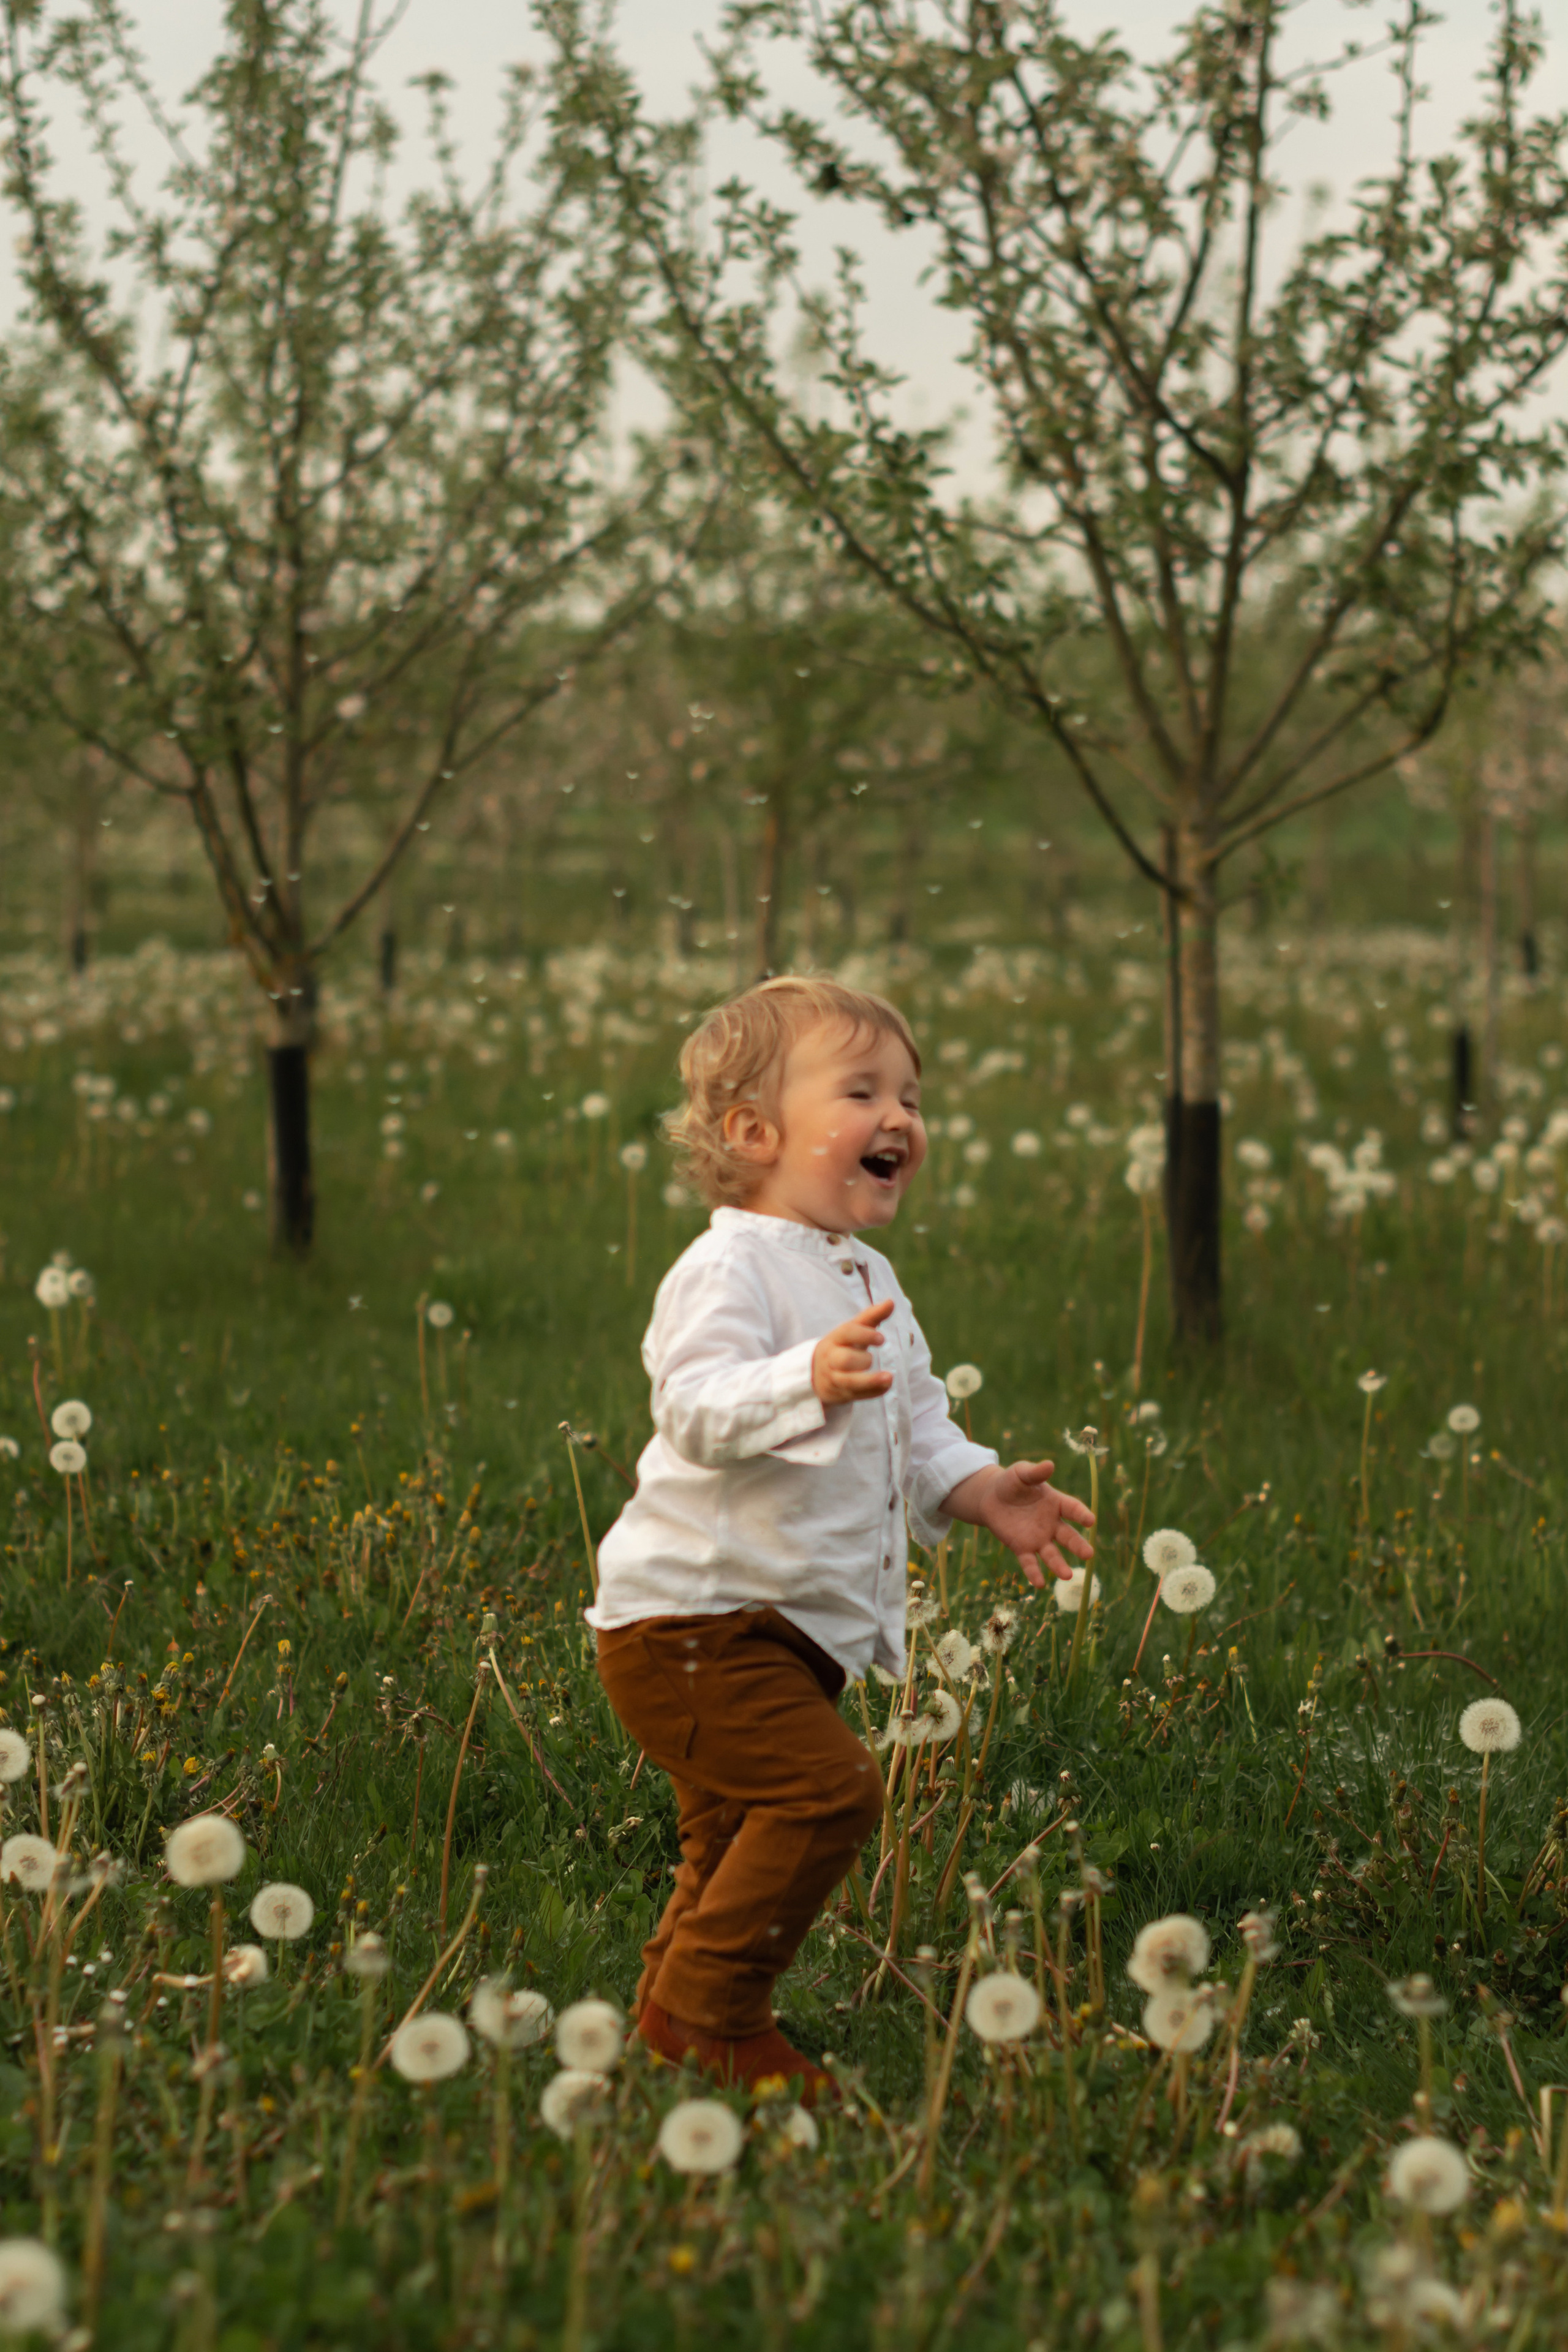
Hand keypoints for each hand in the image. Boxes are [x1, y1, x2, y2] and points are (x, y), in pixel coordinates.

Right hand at [812, 1297, 895, 1405]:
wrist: (813, 1371)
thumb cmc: (841, 1346)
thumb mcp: (852, 1330)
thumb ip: (872, 1316)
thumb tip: (891, 1302)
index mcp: (835, 1339)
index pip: (847, 1333)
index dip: (864, 1335)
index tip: (882, 1339)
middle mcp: (831, 1359)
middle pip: (845, 1359)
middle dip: (862, 1360)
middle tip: (871, 1358)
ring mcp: (833, 1378)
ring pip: (849, 1381)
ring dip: (870, 1380)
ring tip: (889, 1377)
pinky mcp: (838, 1394)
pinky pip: (857, 1395)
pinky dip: (872, 1391)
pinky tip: (885, 1386)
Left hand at [942, 1458, 1094, 1588]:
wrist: (991, 1498)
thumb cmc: (1012, 1483)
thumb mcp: (1021, 1473)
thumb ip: (1035, 1472)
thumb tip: (1049, 1464)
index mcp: (1056, 1503)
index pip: (1072, 1509)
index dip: (1081, 1514)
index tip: (1090, 1520)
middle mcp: (1051, 1524)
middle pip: (1068, 1536)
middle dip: (1078, 1545)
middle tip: (1089, 1555)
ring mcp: (1038, 1538)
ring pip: (1051, 1554)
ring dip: (1059, 1565)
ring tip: (1067, 1576)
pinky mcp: (1022, 1548)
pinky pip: (1030, 1562)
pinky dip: (1034, 1573)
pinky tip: (1039, 1584)